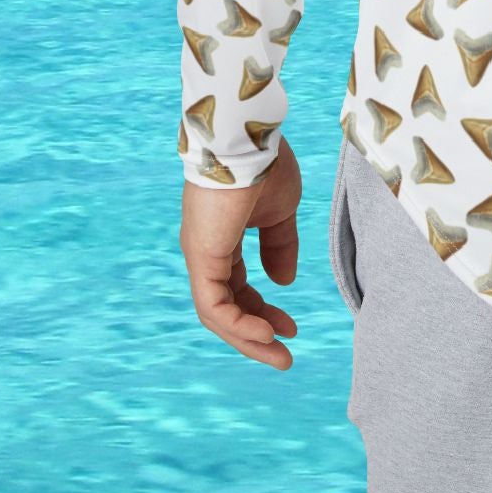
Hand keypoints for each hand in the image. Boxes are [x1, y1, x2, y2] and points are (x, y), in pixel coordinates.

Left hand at [180, 133, 303, 368]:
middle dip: (256, 331)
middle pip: (226, 305)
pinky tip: (264, 334)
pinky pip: (214, 305)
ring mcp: (201, 253)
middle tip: (284, 352)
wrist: (248, 138)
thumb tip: (283, 281)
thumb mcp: (281, 211)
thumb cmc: (264, 164)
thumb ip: (281, 246)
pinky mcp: (202, 256)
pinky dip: (238, 325)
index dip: (262, 308)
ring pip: (218, 312)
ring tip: (278, 355)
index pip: (236, 286)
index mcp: (222, 237)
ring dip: (248, 338)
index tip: (290, 326)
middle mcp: (206, 249)